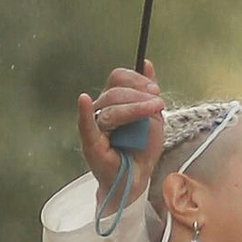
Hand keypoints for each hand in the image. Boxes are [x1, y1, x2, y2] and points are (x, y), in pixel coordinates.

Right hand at [79, 68, 166, 205]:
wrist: (137, 177)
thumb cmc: (142, 149)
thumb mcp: (152, 117)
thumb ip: (147, 92)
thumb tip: (146, 64)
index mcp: (114, 102)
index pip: (118, 79)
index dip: (137, 79)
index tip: (156, 89)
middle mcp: (101, 110)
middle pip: (115, 91)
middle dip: (140, 94)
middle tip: (158, 103)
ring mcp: (95, 126)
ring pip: (110, 106)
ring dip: (135, 106)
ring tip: (154, 110)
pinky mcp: (91, 143)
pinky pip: (86, 125)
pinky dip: (84, 113)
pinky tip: (83, 100)